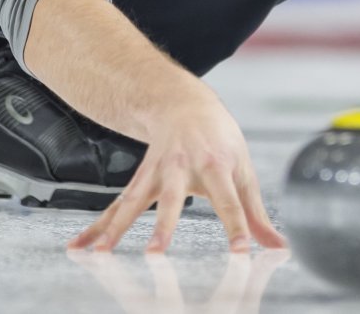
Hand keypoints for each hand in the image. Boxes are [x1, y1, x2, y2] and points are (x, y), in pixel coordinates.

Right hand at [67, 88, 286, 253]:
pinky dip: (96, 226)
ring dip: (115, 228)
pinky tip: (78, 247)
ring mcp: (155, 173)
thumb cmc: (219, 141)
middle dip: (164, 226)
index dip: (237, 225)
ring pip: (133, 202)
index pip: (230, 200)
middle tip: (155, 253)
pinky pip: (116, 206)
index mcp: (216, 165)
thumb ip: (257, 214)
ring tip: (100, 254)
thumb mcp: (243, 170)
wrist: (182, 104)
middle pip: (173, 199)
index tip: (242, 250)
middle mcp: (183, 168)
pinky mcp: (138, 180)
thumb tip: (281, 249)